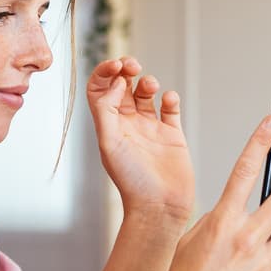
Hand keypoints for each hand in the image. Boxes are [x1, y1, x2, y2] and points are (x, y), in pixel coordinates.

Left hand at [86, 56, 194, 222]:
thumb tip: (115, 82)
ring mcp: (150, 128)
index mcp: (107, 125)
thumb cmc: (131, 179)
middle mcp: (126, 124)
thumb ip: (107, 110)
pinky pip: (170, 107)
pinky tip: (168, 101)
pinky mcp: (172, 134)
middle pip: (122, 85)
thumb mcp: (109, 142)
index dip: (104, 72)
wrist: (159, 205)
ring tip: (150, 85)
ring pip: (146, 93)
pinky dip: (170, 97)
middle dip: (126, 68)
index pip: (99, 89)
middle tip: (132, 65)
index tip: (116, 66)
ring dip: (147, 81)